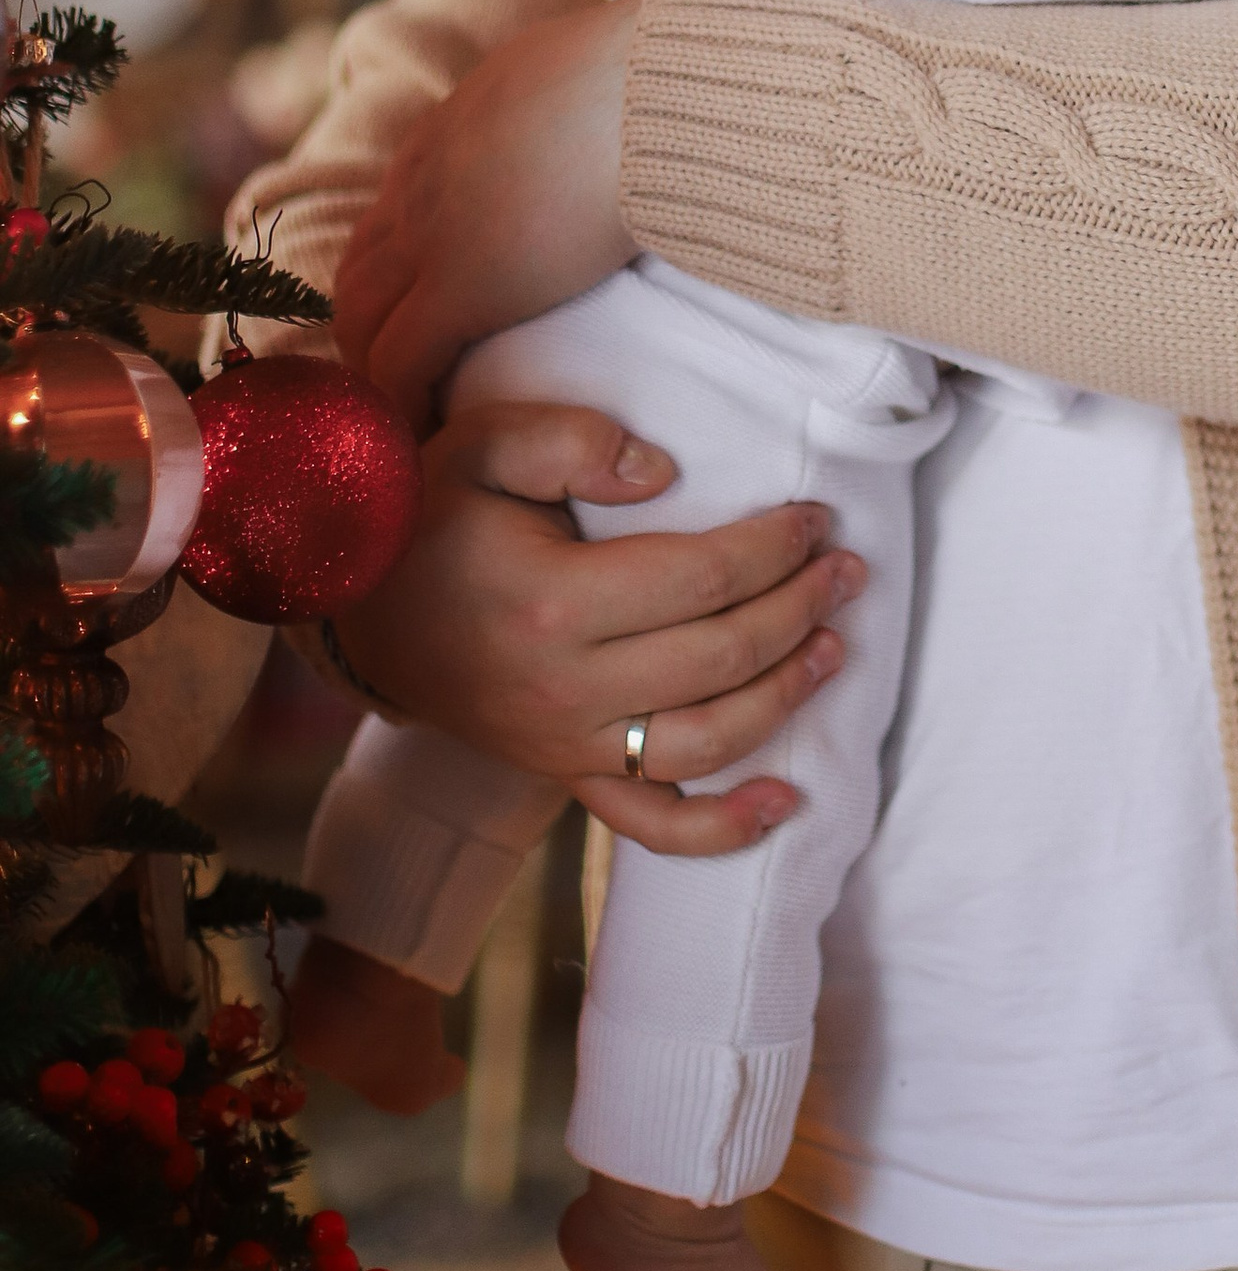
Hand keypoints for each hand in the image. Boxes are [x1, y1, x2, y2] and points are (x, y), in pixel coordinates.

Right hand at [330, 400, 865, 854]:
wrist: (360, 608)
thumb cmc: (430, 515)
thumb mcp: (482, 444)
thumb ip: (571, 440)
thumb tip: (663, 473)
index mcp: (554, 602)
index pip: (702, 579)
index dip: (774, 548)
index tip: (815, 518)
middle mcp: (567, 689)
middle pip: (720, 659)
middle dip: (799, 610)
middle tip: (845, 570)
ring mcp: (567, 746)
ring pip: (706, 744)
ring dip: (786, 698)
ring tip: (833, 646)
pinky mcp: (565, 777)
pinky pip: (652, 825)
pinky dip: (724, 829)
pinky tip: (789, 800)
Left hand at [337, 0, 641, 425]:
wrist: (660, 97)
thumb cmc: (653, 79)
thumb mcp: (577, 74)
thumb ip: (562, 104)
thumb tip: (594, 108)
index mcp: (453, 129)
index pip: (396, 209)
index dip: (403, 268)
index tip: (430, 308)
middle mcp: (423, 180)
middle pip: (360, 267)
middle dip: (372, 324)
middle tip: (408, 375)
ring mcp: (432, 234)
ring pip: (361, 318)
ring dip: (377, 367)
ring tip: (412, 412)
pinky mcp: (461, 287)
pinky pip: (399, 363)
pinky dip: (401, 403)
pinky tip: (424, 434)